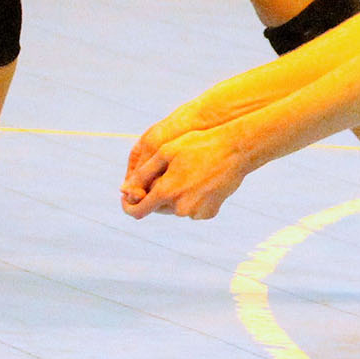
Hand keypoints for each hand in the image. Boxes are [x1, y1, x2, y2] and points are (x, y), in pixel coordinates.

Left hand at [120, 119, 256, 218]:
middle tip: (168, 171)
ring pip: (174, 208)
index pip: (137, 210)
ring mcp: (196, 212)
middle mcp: (180, 207)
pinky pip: (191, 210)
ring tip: (187, 172)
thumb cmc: (198, 145)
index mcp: (166, 191)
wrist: (235, 150)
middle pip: (157, 207)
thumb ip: (142, 174)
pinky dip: (190, 199)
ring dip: (174, 196)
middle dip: (156, 194)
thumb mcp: (166, 152)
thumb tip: (124, 190)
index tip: (127, 197)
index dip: (128, 205)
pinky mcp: (209, 213)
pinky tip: (199, 181)